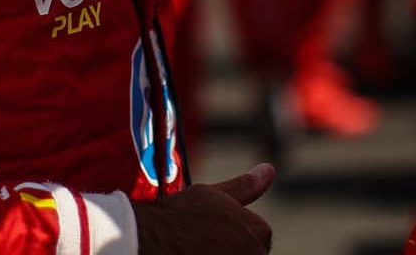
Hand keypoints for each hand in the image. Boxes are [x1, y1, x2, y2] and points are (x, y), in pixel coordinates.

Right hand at [133, 163, 274, 253]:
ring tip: (192, 250)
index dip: (234, 236)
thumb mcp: (213, 195)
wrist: (146, 241)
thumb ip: (246, 186)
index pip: (259, 238)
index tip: (211, 234)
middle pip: (249, 254)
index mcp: (259, 232)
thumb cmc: (179, 216)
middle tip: (200, 245)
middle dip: (229, 251)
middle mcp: (255, 254)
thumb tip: (269, 170)